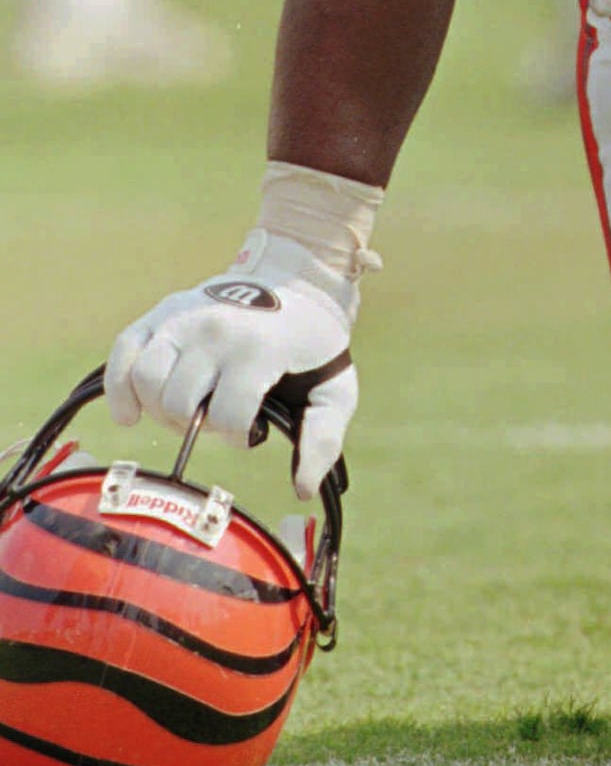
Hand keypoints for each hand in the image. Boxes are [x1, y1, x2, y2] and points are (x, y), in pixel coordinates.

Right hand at [105, 231, 359, 499]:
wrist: (298, 277)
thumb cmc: (315, 341)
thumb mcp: (335, 388)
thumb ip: (324, 438)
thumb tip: (303, 488)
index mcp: (258, 349)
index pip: (226, 417)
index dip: (238, 437)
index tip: (253, 430)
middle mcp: (215, 330)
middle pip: (178, 403)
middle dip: (197, 424)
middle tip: (219, 417)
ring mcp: (185, 316)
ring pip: (145, 380)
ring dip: (161, 408)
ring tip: (189, 407)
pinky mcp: (163, 311)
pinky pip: (123, 352)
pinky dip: (119, 387)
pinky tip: (132, 412)